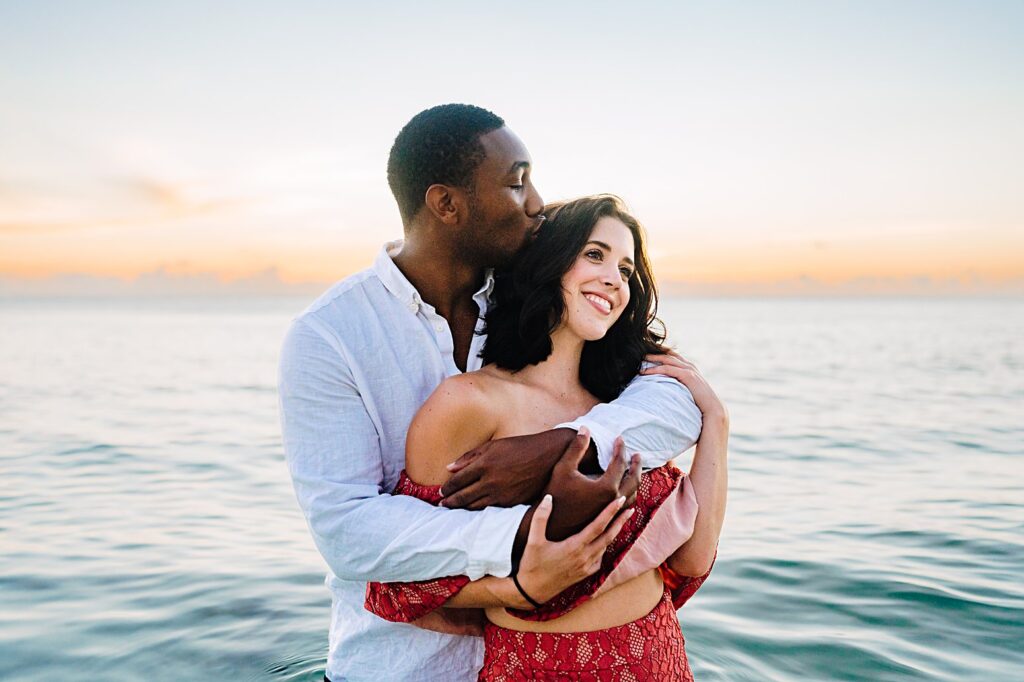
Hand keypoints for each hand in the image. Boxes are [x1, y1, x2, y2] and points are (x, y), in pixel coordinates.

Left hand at [441, 429, 577, 508]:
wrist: (547, 457)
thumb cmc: (519, 447)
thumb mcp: (493, 446)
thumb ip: (469, 457)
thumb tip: (449, 468)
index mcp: (484, 464)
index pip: (457, 481)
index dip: (447, 488)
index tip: (441, 492)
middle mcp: (491, 481)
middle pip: (463, 496)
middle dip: (450, 502)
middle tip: (441, 505)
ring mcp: (502, 494)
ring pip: (475, 506)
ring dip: (461, 508)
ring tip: (453, 509)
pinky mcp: (512, 502)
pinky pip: (490, 509)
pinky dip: (478, 510)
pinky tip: (473, 509)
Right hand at [514, 493, 635, 605]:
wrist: (532, 592)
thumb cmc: (532, 565)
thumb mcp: (533, 541)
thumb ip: (541, 517)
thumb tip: (549, 497)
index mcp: (574, 547)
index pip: (598, 526)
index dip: (611, 512)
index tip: (621, 500)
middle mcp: (584, 558)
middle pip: (608, 537)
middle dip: (620, 522)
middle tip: (630, 509)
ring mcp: (586, 568)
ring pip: (605, 548)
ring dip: (613, 534)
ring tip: (618, 522)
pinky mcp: (584, 575)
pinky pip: (599, 559)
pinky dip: (604, 548)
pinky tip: (602, 543)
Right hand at [543, 427, 640, 541]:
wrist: (548, 528)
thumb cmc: (553, 496)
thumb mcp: (563, 468)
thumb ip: (576, 447)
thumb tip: (585, 428)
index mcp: (606, 488)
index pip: (620, 463)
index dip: (620, 448)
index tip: (619, 439)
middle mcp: (613, 502)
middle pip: (633, 481)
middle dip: (636, 465)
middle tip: (636, 455)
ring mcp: (611, 515)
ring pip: (632, 497)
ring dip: (635, 482)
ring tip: (633, 473)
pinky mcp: (607, 522)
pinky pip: (625, 509)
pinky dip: (629, 497)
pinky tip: (624, 494)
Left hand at [642, 351, 726, 419]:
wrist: (713, 409)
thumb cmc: (700, 403)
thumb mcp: (689, 391)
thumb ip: (680, 386)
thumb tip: (668, 390)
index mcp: (690, 368)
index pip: (673, 355)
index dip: (661, 351)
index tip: (648, 350)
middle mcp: (690, 366)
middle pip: (669, 353)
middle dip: (655, 350)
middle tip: (641, 348)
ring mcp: (689, 370)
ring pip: (667, 359)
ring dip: (653, 358)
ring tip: (640, 358)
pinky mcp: (688, 376)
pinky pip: (668, 369)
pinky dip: (655, 369)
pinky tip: (645, 372)